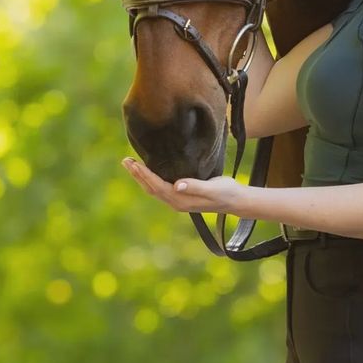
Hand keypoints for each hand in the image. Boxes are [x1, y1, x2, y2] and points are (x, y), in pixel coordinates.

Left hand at [122, 157, 246, 214]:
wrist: (236, 201)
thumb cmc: (225, 192)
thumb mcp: (212, 188)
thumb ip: (194, 186)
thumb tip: (177, 185)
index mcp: (180, 200)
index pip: (157, 185)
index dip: (144, 175)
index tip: (133, 164)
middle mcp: (176, 201)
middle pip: (151, 188)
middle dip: (138, 175)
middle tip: (125, 161)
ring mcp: (178, 200)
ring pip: (154, 188)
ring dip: (142, 177)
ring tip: (131, 165)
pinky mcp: (182, 196)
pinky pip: (161, 187)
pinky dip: (151, 178)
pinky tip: (149, 171)